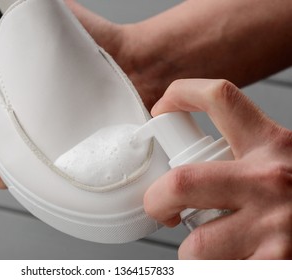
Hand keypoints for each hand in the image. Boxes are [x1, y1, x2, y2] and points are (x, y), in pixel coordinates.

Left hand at [144, 79, 291, 258]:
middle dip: (157, 200)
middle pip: (180, 182)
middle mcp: (273, 180)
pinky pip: (214, 272)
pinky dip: (212, 271)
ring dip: (193, 251)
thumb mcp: (284, 161)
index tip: (160, 108)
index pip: (218, 98)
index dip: (180, 94)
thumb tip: (188, 165)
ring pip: (196, 245)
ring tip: (213, 249)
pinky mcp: (276, 265)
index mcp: (273, 144)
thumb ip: (246, 159)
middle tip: (161, 208)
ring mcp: (275, 228)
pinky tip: (231, 263)